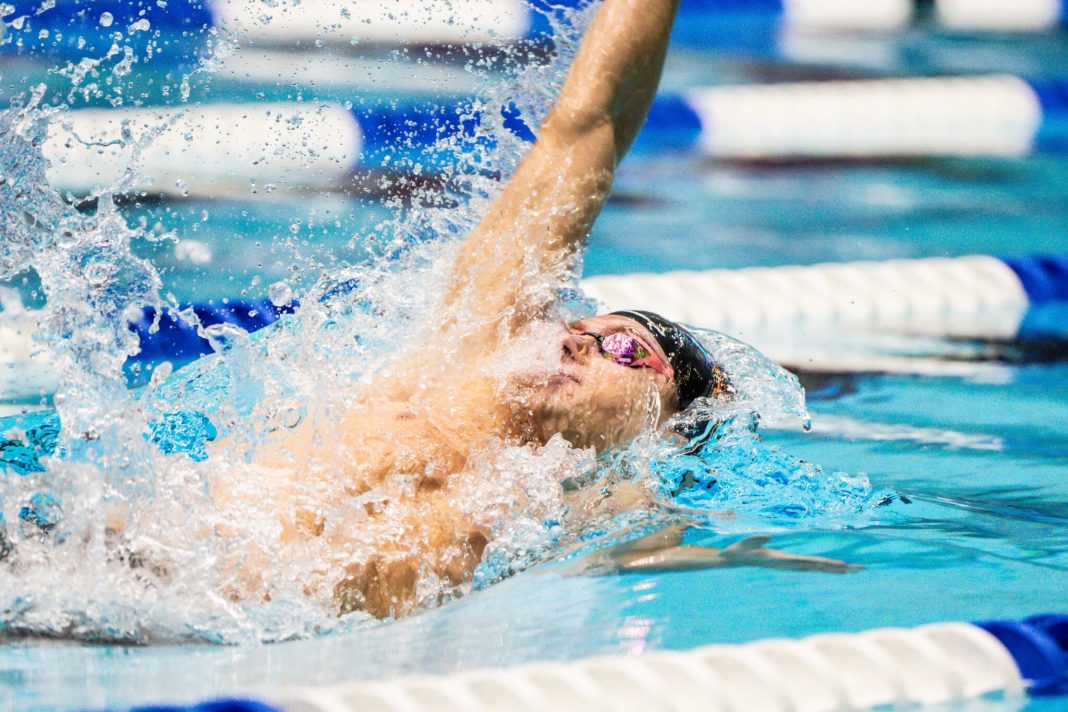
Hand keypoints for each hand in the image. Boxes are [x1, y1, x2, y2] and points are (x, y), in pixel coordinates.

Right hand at [721, 536, 860, 573]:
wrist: (732, 561)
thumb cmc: (738, 550)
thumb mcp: (744, 543)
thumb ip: (756, 539)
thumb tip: (769, 535)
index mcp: (782, 560)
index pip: (809, 563)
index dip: (826, 563)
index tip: (842, 565)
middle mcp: (790, 565)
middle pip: (819, 568)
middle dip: (840, 568)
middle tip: (861, 569)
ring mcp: (790, 565)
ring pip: (818, 568)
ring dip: (837, 569)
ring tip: (856, 570)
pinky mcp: (789, 563)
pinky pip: (811, 566)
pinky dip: (826, 566)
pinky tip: (835, 568)